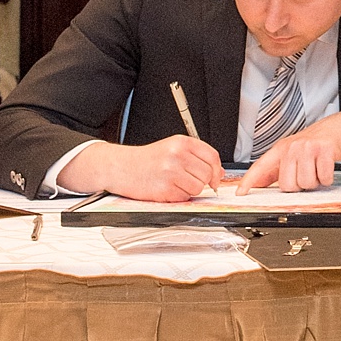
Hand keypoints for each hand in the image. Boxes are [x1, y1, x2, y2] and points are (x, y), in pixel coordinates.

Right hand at [65, 136, 223, 201]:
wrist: (121, 167)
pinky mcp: (165, 188)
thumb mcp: (172, 148)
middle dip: (201, 181)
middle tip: (186, 179)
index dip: (217, 170)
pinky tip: (167, 188)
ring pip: (198, 187)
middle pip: (207, 174)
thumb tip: (219, 173)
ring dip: (190, 190)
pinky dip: (179, 197)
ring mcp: (171, 172)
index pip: (212, 156)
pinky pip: (185, 197)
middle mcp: (177, 155)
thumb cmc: (147, 159)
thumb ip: (196, 157)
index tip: (215, 178)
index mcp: (181, 142)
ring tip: (175, 183)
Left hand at [238, 109, 340, 193]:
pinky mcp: (324, 149)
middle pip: (287, 185)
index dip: (249, 181)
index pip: (261, 166)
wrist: (340, 128)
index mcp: (281, 149)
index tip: (241, 192)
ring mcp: (308, 147)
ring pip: (306, 183)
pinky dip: (327, 178)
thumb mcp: (292, 153)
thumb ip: (276, 169)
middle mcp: (292, 147)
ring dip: (315, 182)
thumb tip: (259, 183)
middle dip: (299, 185)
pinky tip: (326, 167)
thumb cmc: (316, 143)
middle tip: (306, 174)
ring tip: (317, 169)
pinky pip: (323, 177)